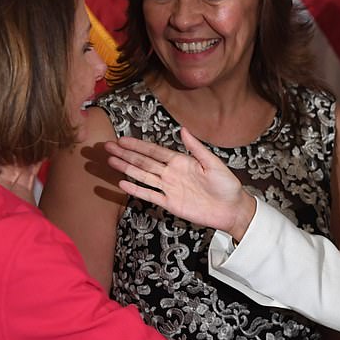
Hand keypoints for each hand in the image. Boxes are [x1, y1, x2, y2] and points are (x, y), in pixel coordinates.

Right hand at [104, 127, 256, 238]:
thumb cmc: (226, 185)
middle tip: (108, 147)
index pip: (154, 151)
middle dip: (125, 154)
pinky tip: (122, 184)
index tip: (122, 139)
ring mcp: (169, 188)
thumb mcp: (213, 163)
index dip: (138, 145)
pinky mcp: (170, 204)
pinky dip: (136, 190)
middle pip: (143, 162)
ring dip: (126, 169)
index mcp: (181, 161)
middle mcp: (171, 173)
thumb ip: (196, 148)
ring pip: (143, 176)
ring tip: (110, 161)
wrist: (231, 209)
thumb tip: (183, 130)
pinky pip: (150, 195)